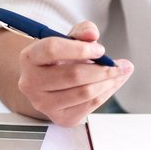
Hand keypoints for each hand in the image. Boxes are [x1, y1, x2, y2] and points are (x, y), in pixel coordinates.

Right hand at [15, 21, 132, 126]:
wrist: (51, 84)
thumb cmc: (61, 57)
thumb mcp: (69, 39)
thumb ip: (82, 31)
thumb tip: (92, 34)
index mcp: (29, 57)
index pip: (53, 49)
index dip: (80, 48)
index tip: (101, 49)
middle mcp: (31, 83)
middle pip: (73, 75)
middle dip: (103, 69)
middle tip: (121, 64)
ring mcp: (43, 104)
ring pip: (84, 92)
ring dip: (109, 82)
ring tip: (121, 72)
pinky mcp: (59, 118)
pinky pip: (89, 106)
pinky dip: (106, 93)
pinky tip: (112, 84)